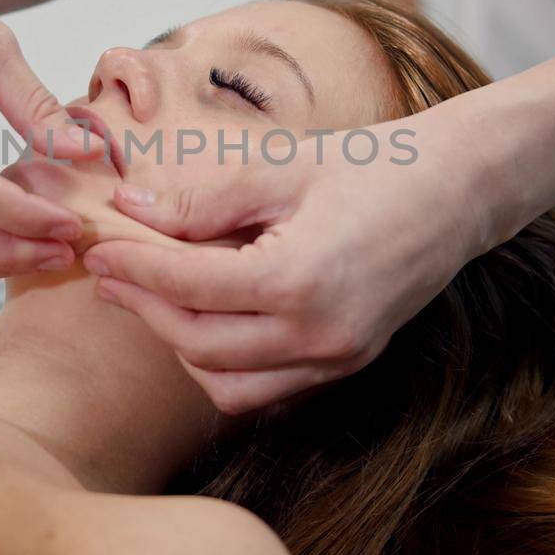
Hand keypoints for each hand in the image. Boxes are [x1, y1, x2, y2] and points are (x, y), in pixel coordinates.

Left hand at [82, 114, 490, 412]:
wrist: (457, 188)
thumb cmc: (373, 166)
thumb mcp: (282, 166)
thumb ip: (203, 197)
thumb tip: (131, 210)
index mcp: (300, 279)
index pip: (189, 286)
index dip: (134, 268)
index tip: (97, 249)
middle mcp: (320, 334)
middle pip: (198, 345)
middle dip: (146, 309)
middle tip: (111, 273)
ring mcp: (337, 357)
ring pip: (228, 386)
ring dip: (182, 348)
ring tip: (155, 298)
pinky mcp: (347, 363)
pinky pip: (267, 388)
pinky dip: (225, 365)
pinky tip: (207, 320)